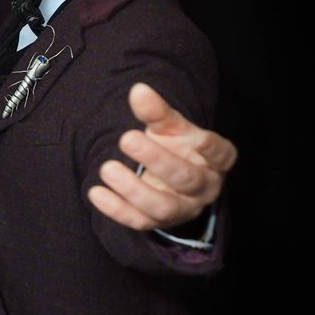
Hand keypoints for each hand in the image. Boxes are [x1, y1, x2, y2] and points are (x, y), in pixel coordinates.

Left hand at [87, 82, 237, 230]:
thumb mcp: (170, 126)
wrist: (166, 173)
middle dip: (156, 160)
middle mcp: (204, 187)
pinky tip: (96, 193)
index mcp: (216, 160)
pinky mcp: (159, 223)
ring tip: (107, 168)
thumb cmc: (175, 145)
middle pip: (185, 179)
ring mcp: (183, 209)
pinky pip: (139, 221)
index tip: (189, 133)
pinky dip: (116, 209)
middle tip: (127, 138)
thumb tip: (139, 91)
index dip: (207, 146)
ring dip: (133, 189)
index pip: (218, 153)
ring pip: (162, 207)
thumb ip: (157, 111)